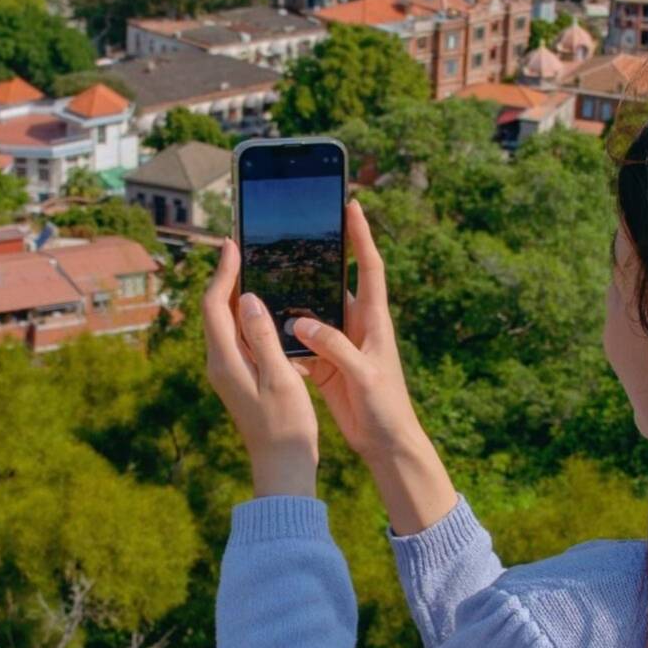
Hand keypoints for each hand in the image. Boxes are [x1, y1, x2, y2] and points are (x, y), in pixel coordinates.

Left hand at [200, 237, 318, 497]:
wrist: (282, 466)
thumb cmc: (285, 425)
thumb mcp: (279, 377)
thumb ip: (262, 336)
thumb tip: (250, 298)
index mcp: (225, 360)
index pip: (214, 305)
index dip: (223, 272)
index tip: (233, 244)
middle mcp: (219, 363)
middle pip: (215, 310)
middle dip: (227, 278)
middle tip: (244, 249)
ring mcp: (228, 371)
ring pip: (226, 323)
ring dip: (238, 296)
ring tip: (257, 269)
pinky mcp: (239, 378)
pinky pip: (237, 337)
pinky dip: (248, 317)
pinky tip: (268, 309)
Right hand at [289, 203, 457, 535]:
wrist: (385, 442)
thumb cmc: (385, 406)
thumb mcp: (364, 375)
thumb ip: (335, 347)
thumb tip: (301, 322)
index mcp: (373, 320)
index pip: (368, 267)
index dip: (361, 236)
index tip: (351, 205)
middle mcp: (356, 324)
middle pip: (333, 281)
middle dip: (316, 257)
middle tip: (292, 232)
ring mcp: (339, 342)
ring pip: (311, 309)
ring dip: (293, 295)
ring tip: (266, 272)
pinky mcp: (324, 362)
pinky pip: (299, 340)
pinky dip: (283, 333)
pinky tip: (261, 324)